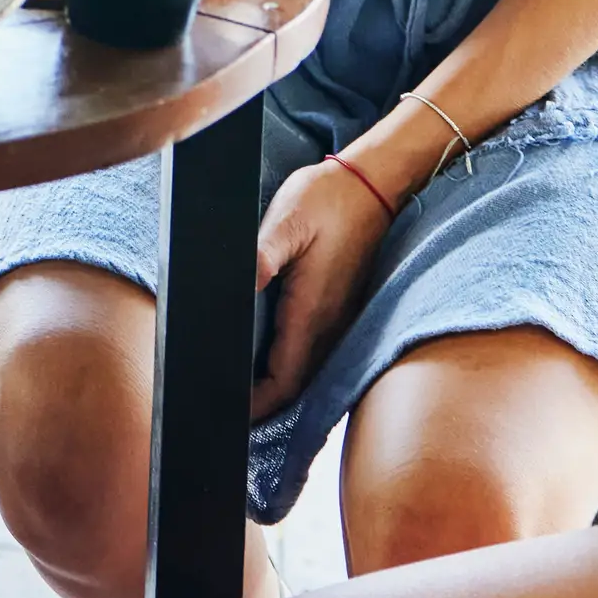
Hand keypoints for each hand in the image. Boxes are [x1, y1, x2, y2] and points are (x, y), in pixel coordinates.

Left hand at [249, 159, 394, 421]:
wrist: (374, 184)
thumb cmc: (328, 198)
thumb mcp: (288, 218)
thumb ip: (261, 255)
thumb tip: (238, 288)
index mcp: (312, 311)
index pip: (284, 379)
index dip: (257, 404)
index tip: (228, 413)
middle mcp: (329, 325)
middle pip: (295, 386)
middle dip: (263, 405)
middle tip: (223, 409)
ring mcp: (338, 319)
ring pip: (306, 372)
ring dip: (276, 389)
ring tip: (239, 396)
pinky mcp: (340, 308)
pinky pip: (314, 353)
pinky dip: (290, 368)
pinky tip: (267, 363)